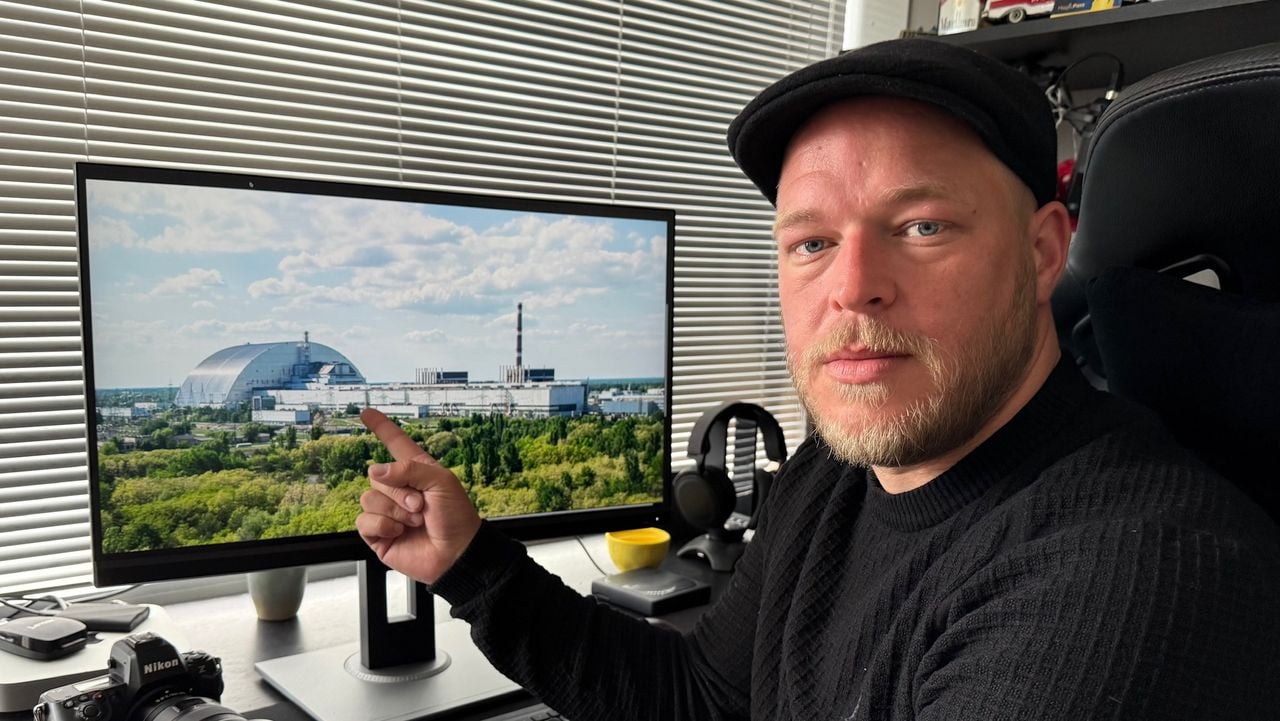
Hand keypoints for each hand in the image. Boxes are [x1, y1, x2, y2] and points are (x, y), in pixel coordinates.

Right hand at [355, 408, 481, 583]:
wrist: (457, 554)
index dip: (382, 428)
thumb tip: (375, 471)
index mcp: (416, 471)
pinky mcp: (379, 534)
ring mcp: (387, 512)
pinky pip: (363, 521)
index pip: (395, 444)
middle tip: (421, 506)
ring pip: (368, 498)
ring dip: (394, 510)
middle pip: (376, 475)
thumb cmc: (456, 517)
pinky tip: (399, 532)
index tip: (366, 412)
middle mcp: (399, 489)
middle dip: (399, 491)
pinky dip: (382, 525)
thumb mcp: (440, 481)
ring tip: (415, 521)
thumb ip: (408, 469)